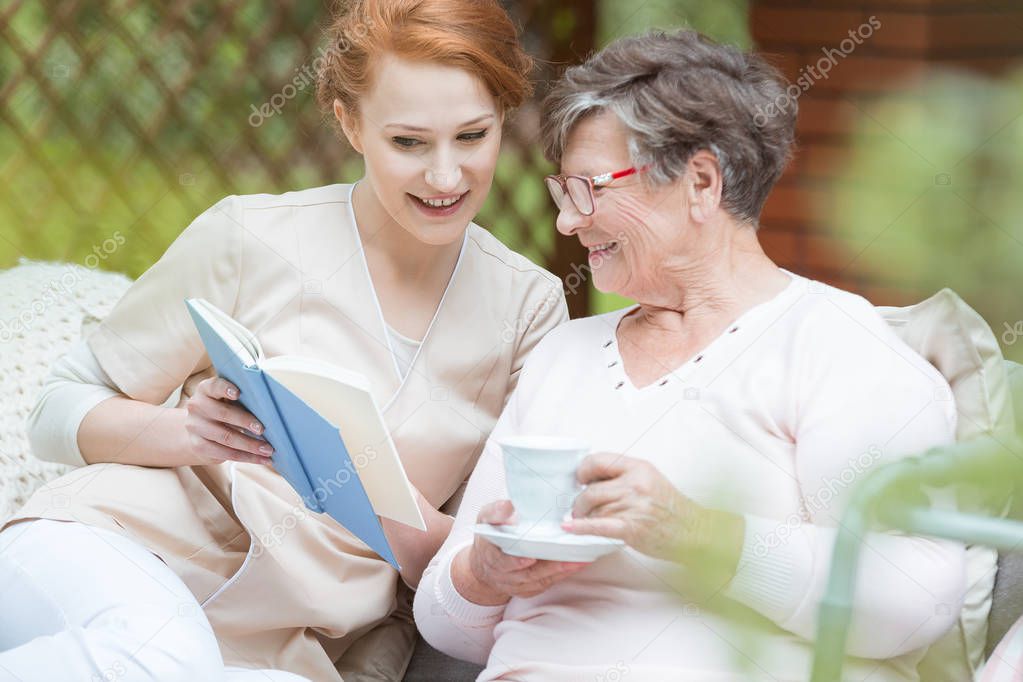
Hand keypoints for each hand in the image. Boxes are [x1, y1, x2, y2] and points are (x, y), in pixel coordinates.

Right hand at [183, 377, 274, 465]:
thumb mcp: (227, 400)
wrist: (199, 430)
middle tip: (263, 429)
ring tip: (268, 450)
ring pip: (226, 437)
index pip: (214, 386)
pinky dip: (247, 458)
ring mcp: (194, 427)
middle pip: (223, 413)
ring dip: (250, 445)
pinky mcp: (198, 446)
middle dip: (245, 422)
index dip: (225, 388)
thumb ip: (242, 400)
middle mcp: (196, 406)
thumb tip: (269, 411)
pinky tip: (262, 459)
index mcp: (205, 390)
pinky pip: (225, 454)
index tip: (238, 393)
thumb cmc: (223, 409)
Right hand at [453, 500, 587, 604]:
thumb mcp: (485, 519)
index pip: (502, 562)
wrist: (484, 563)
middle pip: (528, 574)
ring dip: (561, 571)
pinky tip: (577, 565)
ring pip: (540, 581)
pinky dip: (562, 575)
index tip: (529, 558)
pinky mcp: (529, 589)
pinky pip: (547, 584)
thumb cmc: (489, 535)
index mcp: (491, 557)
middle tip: (568, 558)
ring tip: (579, 560)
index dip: (515, 561)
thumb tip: (509, 504)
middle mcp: (504, 575)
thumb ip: (496, 512)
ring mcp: (517, 585)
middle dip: (549, 567)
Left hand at [564, 453, 742, 567]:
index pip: (598, 461)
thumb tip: (592, 479)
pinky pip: (598, 525)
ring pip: (593, 510)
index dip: (583, 471)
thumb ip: (624, 476)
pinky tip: (570, 527)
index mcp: (638, 468)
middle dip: (580, 501)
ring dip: (585, 518)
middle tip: (580, 507)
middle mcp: (634, 484)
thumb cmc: (672, 508)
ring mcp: (633, 506)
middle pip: (591, 490)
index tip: (580, 479)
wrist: (694, 531)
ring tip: (587, 521)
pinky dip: (581, 527)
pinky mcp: (631, 528)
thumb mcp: (650, 479)